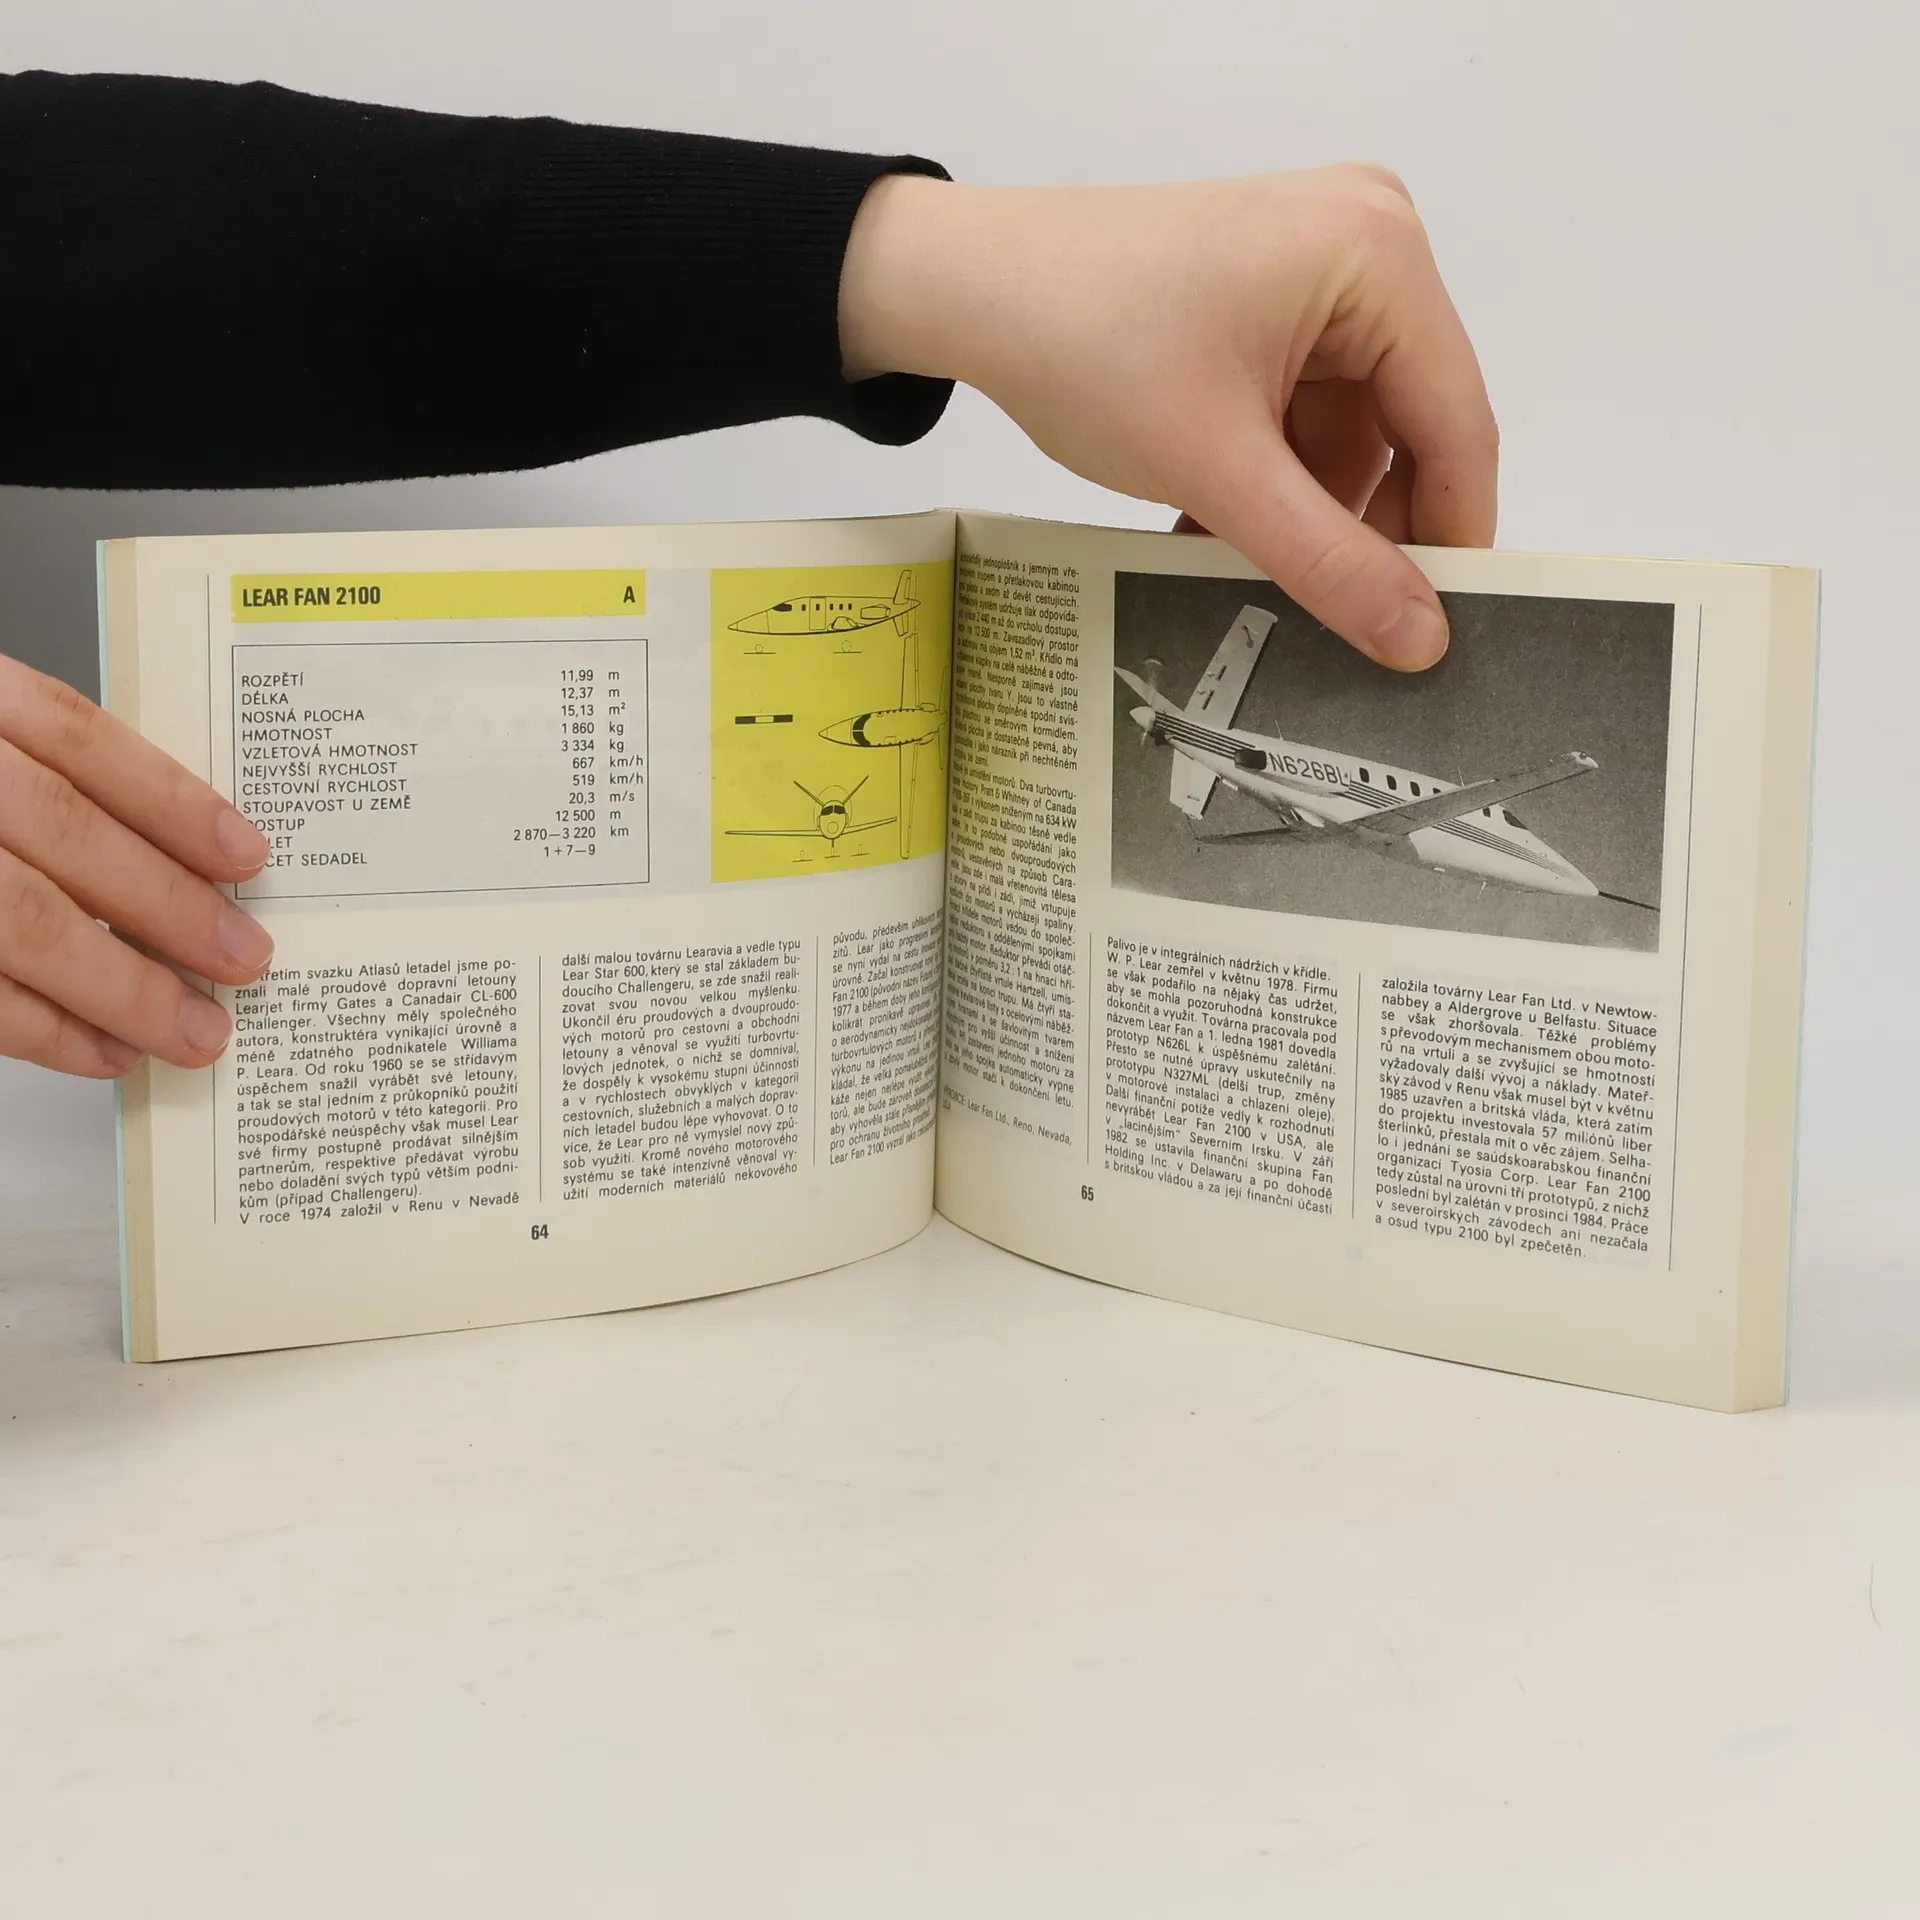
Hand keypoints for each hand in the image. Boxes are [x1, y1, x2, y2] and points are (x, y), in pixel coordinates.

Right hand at [0, 655, 273, 1077]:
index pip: (73, 736)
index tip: (248, 856)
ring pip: (18, 919)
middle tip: (246, 960)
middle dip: (166, 905)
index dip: (170, 799)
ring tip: (196, 1031)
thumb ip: (42, 778)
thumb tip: (183, 860)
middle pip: (59, 831)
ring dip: (120, 987)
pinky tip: (105, 1051)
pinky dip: (43, 1029)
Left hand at [840, 164, 1496, 669]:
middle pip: (1408, 426)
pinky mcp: (1270, 301)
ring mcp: (1317, 270)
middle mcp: (1368, 244)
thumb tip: (1421, 641)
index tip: (1442, 634)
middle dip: (1364, 525)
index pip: (1455, 422)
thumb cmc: (1085, 344)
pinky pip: (1303, 411)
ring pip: (1349, 432)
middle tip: (1346, 625)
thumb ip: (1329, 562)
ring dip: (1303, 511)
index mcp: (1379, 256)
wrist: (966, 287)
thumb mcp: (1219, 468)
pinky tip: (1220, 529)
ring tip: (1250, 575)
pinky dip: (1271, 477)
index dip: (1453, 536)